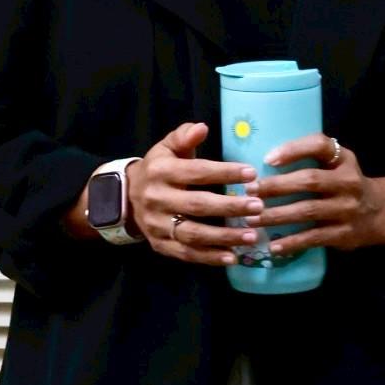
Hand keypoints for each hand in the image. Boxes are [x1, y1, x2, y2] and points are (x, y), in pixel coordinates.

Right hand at [126, 121, 264, 267]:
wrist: (125, 197)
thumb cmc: (157, 169)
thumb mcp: (166, 147)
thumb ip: (184, 136)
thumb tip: (202, 127)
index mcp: (161, 172)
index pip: (197, 172)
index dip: (224, 172)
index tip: (251, 174)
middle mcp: (157, 199)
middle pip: (197, 205)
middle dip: (230, 207)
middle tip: (258, 207)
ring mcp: (158, 225)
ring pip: (193, 233)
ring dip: (224, 237)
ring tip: (251, 235)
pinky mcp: (160, 245)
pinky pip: (187, 253)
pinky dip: (210, 258)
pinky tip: (232, 256)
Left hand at [245, 134, 384, 256]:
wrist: (382, 212)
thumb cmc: (346, 184)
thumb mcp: (338, 163)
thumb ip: (312, 158)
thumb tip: (264, 162)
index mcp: (343, 159)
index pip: (321, 145)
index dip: (294, 149)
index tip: (268, 158)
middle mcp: (348, 181)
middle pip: (310, 180)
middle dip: (277, 186)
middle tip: (250, 191)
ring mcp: (348, 208)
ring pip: (308, 210)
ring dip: (277, 215)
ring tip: (252, 219)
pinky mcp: (345, 233)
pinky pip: (315, 237)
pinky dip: (292, 242)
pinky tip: (273, 246)